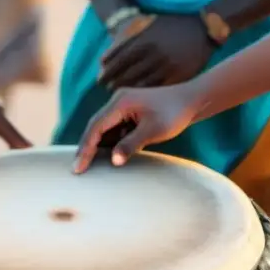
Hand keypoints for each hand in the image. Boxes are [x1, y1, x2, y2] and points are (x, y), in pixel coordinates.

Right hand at [73, 84, 198, 172]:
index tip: (78, 167)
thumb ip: (131, 145)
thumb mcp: (153, 131)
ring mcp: (123, 105)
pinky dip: (109, 141)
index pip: (95, 127)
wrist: (192, 100)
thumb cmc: (175, 114)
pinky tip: (108, 156)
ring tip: (88, 165)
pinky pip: (113, 128)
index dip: (86, 148)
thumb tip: (113, 161)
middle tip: (77, 169)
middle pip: (95, 126)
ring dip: (96, 145)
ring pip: (103, 128)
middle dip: (86, 148)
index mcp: (120, 102)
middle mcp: (117, 101)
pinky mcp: (129, 111)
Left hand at [99, 14, 214, 88]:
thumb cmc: (171, 26)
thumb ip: (126, 42)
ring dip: (128, 92)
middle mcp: (154, 56)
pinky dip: (145, 95)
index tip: (100, 80)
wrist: (203, 28)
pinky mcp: (179, 76)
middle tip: (108, 90)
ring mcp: (167, 67)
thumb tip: (103, 60)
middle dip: (114, 85)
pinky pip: (157, 90)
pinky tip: (139, 98)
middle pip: (126, 76)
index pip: (118, 62)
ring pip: (141, 86)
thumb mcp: (147, 28)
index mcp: (144, 42)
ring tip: (120, 96)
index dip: (107, 73)